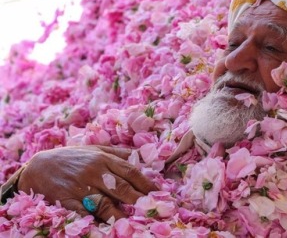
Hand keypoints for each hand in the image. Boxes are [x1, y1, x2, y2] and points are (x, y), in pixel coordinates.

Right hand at [17, 145, 156, 221]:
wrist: (37, 167)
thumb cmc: (70, 157)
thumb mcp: (94, 149)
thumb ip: (117, 153)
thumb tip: (140, 157)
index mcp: (102, 159)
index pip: (130, 172)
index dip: (146, 183)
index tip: (158, 193)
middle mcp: (93, 172)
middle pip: (121, 188)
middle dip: (139, 199)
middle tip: (153, 209)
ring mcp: (80, 188)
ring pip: (105, 203)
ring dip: (121, 214)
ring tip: (134, 222)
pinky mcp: (67, 201)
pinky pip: (84, 214)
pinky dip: (97, 221)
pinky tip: (108, 227)